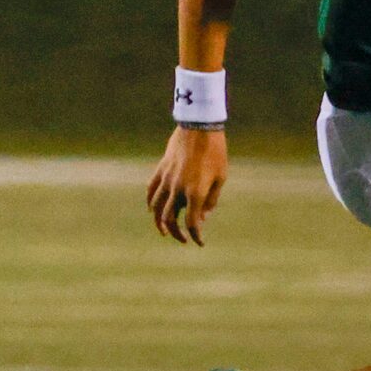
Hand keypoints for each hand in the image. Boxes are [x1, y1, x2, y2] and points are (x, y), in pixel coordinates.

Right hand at [147, 126, 228, 246]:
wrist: (199, 128)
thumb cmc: (215, 152)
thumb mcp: (220, 178)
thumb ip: (211, 200)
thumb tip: (203, 217)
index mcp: (195, 192)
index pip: (192, 223)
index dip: (195, 235)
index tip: (199, 242)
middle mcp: (178, 189)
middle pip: (170, 219)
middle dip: (177, 233)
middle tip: (184, 239)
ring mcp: (167, 179)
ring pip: (156, 208)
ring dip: (159, 222)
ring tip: (164, 230)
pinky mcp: (161, 170)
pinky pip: (150, 190)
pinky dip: (150, 203)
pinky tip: (152, 209)